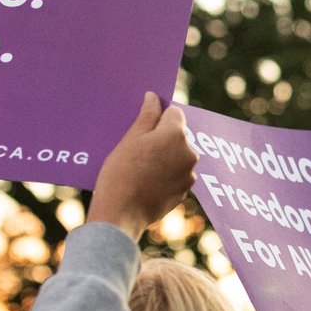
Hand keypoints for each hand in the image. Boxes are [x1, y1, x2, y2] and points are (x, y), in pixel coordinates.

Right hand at [89, 93, 194, 237]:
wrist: (121, 213)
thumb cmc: (121, 172)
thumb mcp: (130, 139)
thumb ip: (147, 115)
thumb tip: (154, 97)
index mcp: (176, 134)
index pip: (174, 113)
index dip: (158, 117)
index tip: (143, 127)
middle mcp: (189, 153)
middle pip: (178, 135)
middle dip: (162, 138)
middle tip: (138, 149)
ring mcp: (189, 174)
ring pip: (178, 156)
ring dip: (165, 157)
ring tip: (141, 168)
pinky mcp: (185, 191)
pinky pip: (176, 174)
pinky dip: (166, 175)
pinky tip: (147, 181)